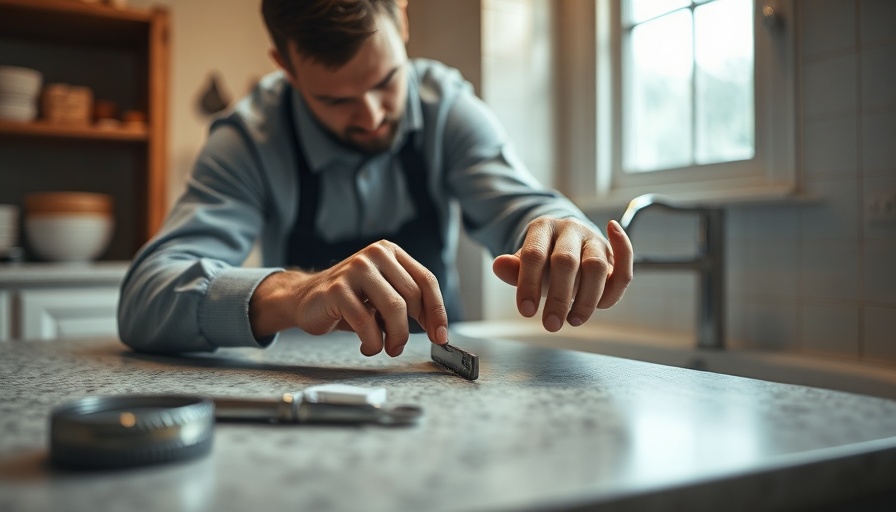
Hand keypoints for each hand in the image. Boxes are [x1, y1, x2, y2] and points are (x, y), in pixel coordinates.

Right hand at [249, 240, 448, 356]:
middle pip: (412, 297)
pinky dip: (372, 342)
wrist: (303, 298)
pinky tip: (367, 346)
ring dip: (395, 337)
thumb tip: (436, 328)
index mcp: (390, 252)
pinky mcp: (337, 289)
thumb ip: (407, 303)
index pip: (426, 281)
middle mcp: (375, 255)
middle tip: (400, 346)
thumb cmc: (348, 300)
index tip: (440, 336)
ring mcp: (355, 269)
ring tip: (387, 348)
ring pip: (395, 308)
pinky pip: (367, 322)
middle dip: (411, 329)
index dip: (437, 311)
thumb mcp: (382, 295)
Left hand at [492, 218, 632, 331]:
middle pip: (566, 261)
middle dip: (558, 297)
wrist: (563, 244)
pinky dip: (623, 268)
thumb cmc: (543, 260)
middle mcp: (570, 230)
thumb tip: (499, 265)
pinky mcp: (611, 252)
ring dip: (587, 299)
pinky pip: (624, 260)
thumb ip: (513, 269)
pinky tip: (607, 292)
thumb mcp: (523, 264)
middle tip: (551, 324)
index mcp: (543, 228)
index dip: (529, 284)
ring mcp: (593, 238)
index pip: (534, 254)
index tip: (526, 311)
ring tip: (574, 320)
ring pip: (596, 266)